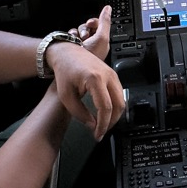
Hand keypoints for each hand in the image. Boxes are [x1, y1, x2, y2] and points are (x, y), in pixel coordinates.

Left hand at [48, 6, 124, 139]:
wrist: (67, 53)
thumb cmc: (64, 71)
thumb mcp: (66, 95)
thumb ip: (79, 113)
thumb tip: (92, 125)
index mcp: (95, 79)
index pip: (105, 107)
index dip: (103, 124)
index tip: (98, 134)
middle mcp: (107, 75)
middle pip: (118, 105)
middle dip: (111, 122)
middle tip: (101, 132)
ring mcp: (112, 74)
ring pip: (122, 100)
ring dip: (114, 115)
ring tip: (103, 124)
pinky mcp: (113, 75)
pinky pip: (119, 94)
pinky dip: (115, 106)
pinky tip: (106, 113)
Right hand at [69, 5, 110, 60]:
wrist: (72, 62)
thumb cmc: (89, 55)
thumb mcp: (101, 37)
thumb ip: (105, 22)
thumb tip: (108, 9)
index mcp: (101, 42)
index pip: (99, 25)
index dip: (95, 22)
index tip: (90, 23)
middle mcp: (92, 42)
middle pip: (89, 26)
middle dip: (85, 29)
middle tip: (85, 36)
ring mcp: (81, 43)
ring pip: (80, 29)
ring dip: (79, 32)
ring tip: (79, 40)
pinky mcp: (72, 44)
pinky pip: (72, 33)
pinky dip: (72, 34)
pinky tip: (72, 39)